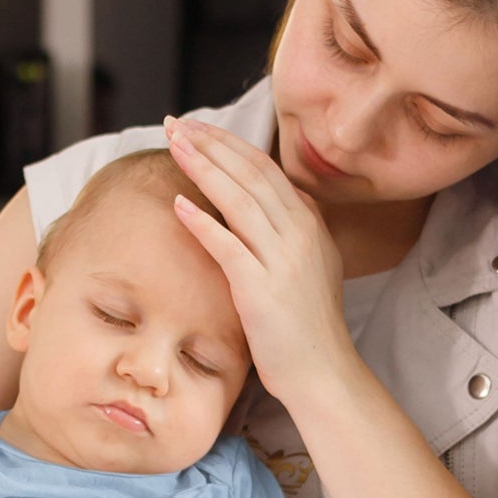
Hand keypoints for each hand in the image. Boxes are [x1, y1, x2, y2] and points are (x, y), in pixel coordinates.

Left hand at [163, 115, 349, 398]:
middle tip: (176, 124)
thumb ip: (284, 235)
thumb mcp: (305, 268)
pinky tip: (178, 204)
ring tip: (174, 146)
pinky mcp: (263, 289)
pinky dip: (203, 222)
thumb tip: (254, 210)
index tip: (196, 128)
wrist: (323, 372)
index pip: (265, 169)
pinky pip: (229, 246)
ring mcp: (284, 259)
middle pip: (250, 173)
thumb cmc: (305, 328)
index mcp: (309, 223)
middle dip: (211, 144)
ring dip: (204, 168)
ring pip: (240, 199)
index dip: (228, 144)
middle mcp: (300, 233)